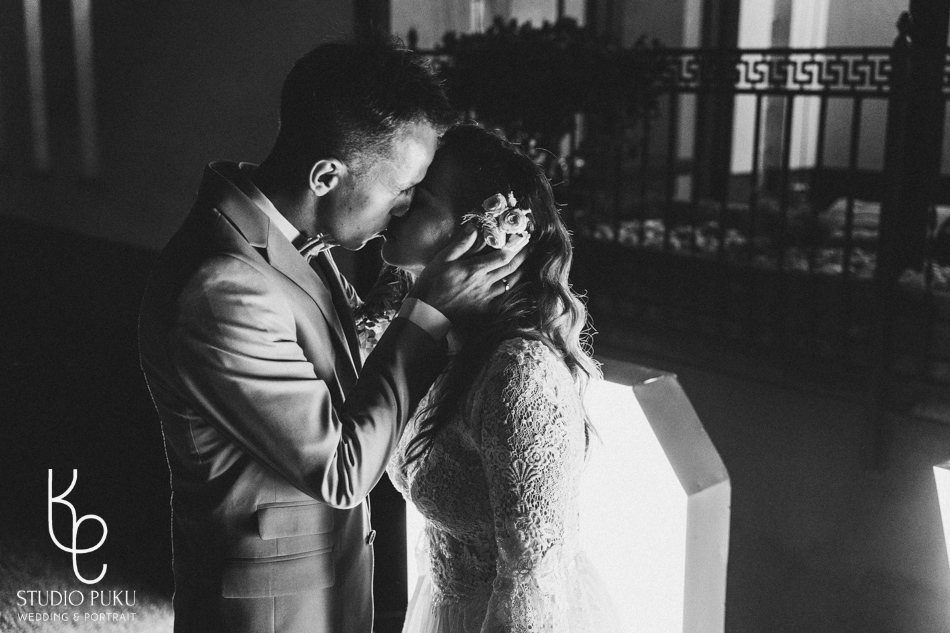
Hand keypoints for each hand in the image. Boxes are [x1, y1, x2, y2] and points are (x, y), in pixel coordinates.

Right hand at [409, 225, 529, 323]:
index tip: (523, 237)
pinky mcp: (486, 309)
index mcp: (474, 269)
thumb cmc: (432, 284)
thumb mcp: (442, 260)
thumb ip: (460, 244)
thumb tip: (474, 228)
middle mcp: (484, 283)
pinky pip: (505, 297)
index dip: (516, 246)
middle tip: (531, 246)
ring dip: (521, 271)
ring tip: (527, 262)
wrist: (429, 313)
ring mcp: (487, 297)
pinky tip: (516, 283)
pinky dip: (513, 288)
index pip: (502, 255)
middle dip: (523, 255)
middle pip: (510, 267)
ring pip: (511, 282)